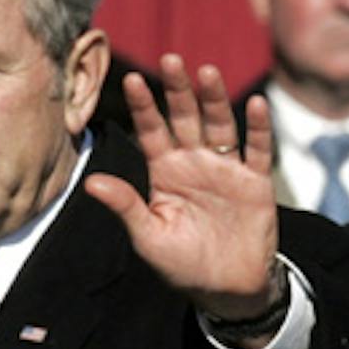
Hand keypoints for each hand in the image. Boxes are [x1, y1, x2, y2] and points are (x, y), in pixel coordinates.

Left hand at [84, 53, 279, 319]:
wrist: (225, 289)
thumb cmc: (181, 264)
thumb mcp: (148, 237)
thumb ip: (125, 206)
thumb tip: (91, 182)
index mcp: (165, 172)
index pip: (151, 131)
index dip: (143, 107)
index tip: (129, 80)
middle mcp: (194, 162)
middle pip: (185, 118)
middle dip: (178, 90)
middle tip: (170, 59)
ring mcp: (226, 169)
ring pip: (220, 125)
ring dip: (214, 100)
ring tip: (206, 72)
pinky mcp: (255, 182)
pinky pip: (257, 150)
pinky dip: (257, 128)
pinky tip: (256, 104)